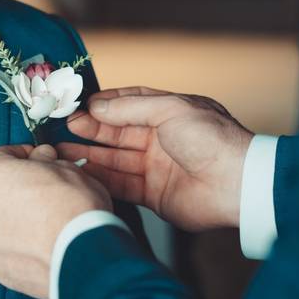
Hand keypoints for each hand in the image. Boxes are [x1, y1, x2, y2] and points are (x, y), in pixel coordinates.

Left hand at [0, 144, 111, 298]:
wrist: (82, 256)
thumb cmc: (75, 208)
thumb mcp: (69, 169)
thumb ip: (47, 161)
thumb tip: (43, 160)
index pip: (1, 156)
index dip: (23, 156)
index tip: (37, 160)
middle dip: (18, 191)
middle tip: (45, 195)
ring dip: (17, 222)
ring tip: (46, 227)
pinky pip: (6, 252)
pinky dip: (20, 249)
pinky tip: (42, 247)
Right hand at [58, 87, 252, 231]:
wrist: (237, 184)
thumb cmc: (212, 139)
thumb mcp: (170, 109)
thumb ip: (130, 107)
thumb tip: (96, 106)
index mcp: (168, 112)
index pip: (128, 103)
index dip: (103, 105)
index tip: (78, 106)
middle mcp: (160, 138)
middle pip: (117, 133)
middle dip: (90, 130)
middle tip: (64, 128)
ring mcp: (155, 167)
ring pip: (114, 159)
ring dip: (88, 155)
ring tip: (60, 151)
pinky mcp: (153, 194)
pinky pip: (120, 184)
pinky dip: (100, 179)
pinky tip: (79, 173)